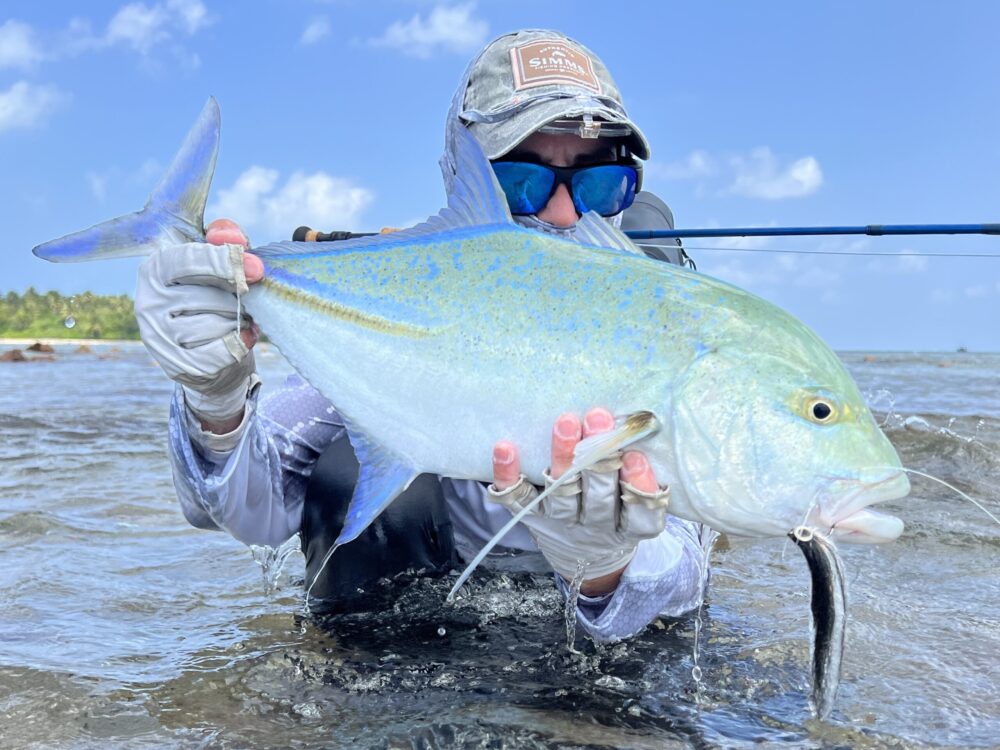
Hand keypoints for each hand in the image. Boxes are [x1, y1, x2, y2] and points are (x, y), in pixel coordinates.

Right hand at [135, 219, 264, 432]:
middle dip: (238, 299)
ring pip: (217, 325)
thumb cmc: (216, 295)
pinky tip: (245, 337)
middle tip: (246, 300)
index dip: (225, 262)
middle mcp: (148, 302)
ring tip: (240, 319)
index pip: (187, 260)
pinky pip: (221, 352)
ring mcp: (158, 337)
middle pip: (208, 296)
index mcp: (156, 268)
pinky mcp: (176, 366)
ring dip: (240, 322)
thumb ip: (226, 239)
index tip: (256, 269)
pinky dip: (240, 344)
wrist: (213, 354)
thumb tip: (233, 237)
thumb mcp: (220, 260)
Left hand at [489, 407, 669, 595]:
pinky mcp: (530, 516)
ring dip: (562, 457)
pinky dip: (508, 474)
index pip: (640, 514)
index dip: (639, 487)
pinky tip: (505, 448)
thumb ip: (636, 471)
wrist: (582, 558)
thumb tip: (634, 422)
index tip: (635, 456)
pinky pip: (517, 498)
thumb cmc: (614, 514)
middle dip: (599, 456)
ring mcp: (560, 522)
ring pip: (561, 493)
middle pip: (599, 496)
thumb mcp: (633, 504)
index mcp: (628, 527)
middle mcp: (595, 526)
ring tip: (564, 423)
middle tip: (598, 417)